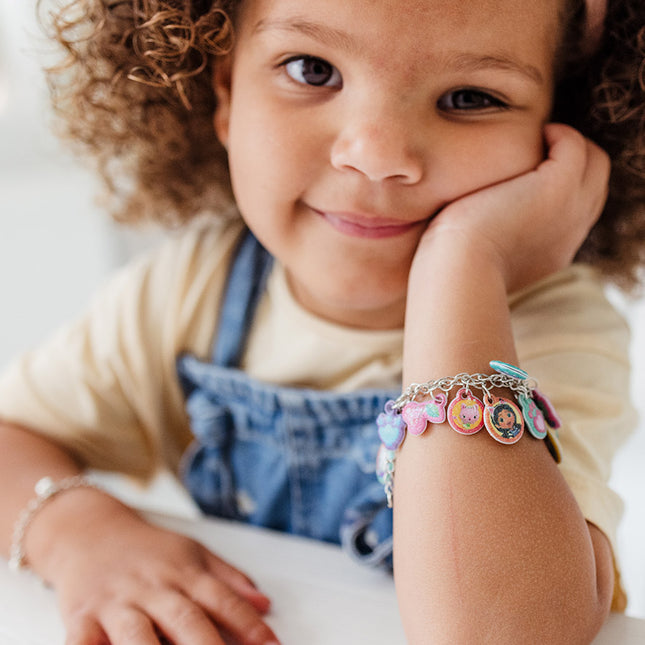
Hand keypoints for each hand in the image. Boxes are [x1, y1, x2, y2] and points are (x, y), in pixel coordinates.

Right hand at [27, 490, 278, 644]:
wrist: (88, 530)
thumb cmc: (147, 549)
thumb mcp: (192, 553)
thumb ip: (228, 579)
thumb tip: (265, 602)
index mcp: (184, 574)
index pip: (223, 601)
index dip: (249, 625)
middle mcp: (154, 589)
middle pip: (187, 621)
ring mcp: (117, 605)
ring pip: (139, 637)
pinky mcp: (81, 618)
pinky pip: (82, 643)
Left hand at [416, 124, 609, 292]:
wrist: (460, 272)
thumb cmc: (451, 271)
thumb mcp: (475, 261)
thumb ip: (484, 245)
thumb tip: (469, 232)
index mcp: (549, 254)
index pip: (573, 215)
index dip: (561, 191)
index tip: (531, 177)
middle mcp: (567, 235)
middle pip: (593, 188)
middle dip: (574, 163)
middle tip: (542, 149)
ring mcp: (567, 212)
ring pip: (594, 165)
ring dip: (570, 145)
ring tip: (541, 137)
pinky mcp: (557, 189)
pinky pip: (576, 148)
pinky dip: (561, 134)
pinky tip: (539, 132)